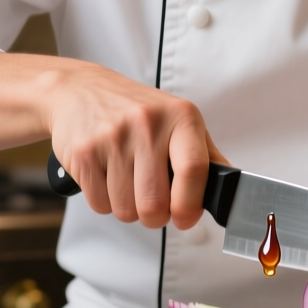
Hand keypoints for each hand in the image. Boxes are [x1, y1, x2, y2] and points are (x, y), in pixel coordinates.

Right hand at [39, 58, 227, 230]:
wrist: (79, 89)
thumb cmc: (135, 109)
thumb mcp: (178, 120)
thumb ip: (205, 156)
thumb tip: (228, 190)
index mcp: (180, 117)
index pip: (193, 169)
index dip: (190, 205)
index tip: (185, 218)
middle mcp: (147, 123)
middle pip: (155, 203)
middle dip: (155, 216)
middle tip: (153, 202)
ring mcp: (112, 138)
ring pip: (126, 210)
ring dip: (129, 208)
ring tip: (128, 182)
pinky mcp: (84, 153)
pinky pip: (100, 205)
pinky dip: (105, 201)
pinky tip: (107, 176)